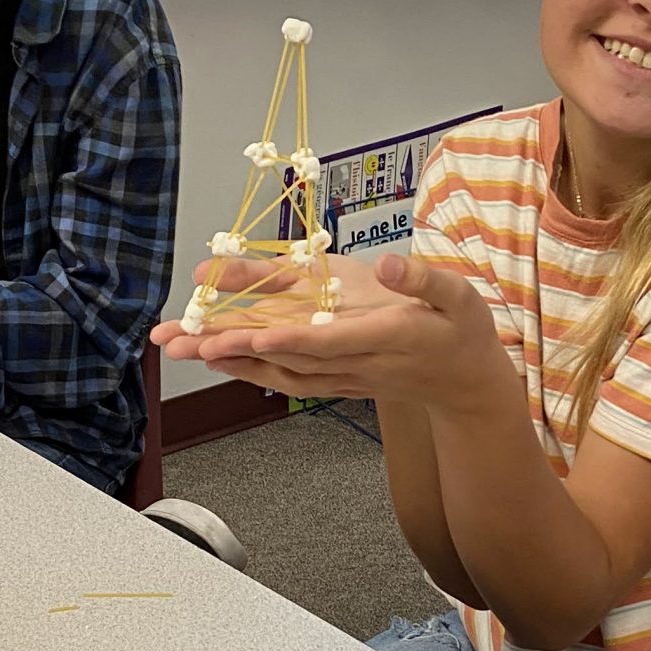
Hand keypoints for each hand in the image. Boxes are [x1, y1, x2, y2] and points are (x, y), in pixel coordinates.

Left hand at [153, 252, 508, 410]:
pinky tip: (219, 358)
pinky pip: (287, 377)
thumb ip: (425, 281)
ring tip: (185, 348)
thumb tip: (391, 266)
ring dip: (231, 360)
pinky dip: (251, 369)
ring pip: (280, 370)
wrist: (466, 384)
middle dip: (235, 348)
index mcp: (388, 337)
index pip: (330, 339)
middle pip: (288, 357)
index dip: (289, 338)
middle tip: (186, 342)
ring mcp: (344, 374)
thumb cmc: (462, 332)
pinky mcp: (335, 379)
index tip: (252, 332)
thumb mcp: (460, 297)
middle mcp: (358, 362)